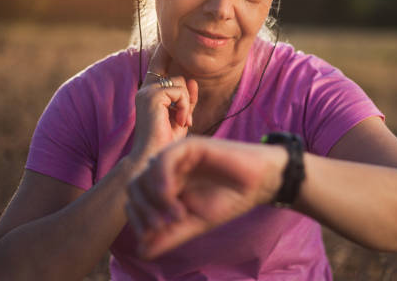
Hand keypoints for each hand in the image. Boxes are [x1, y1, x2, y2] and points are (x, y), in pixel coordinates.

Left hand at [125, 137, 286, 258]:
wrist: (260, 184)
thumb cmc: (231, 200)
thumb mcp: (196, 223)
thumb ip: (170, 235)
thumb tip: (141, 251)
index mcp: (167, 185)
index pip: (135, 198)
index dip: (136, 218)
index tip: (150, 237)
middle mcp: (168, 169)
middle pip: (135, 186)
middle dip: (142, 210)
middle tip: (161, 227)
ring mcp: (178, 156)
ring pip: (146, 172)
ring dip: (154, 199)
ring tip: (177, 216)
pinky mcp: (191, 146)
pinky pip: (164, 159)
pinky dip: (162, 180)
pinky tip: (173, 197)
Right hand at [130, 44, 198, 163]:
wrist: (156, 157)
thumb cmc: (167, 142)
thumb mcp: (181, 116)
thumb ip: (186, 99)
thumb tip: (192, 80)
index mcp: (149, 93)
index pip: (157, 66)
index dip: (163, 52)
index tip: (165, 38)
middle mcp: (145, 89)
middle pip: (178, 77)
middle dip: (188, 97)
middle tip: (186, 118)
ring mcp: (146, 91)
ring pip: (180, 83)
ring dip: (187, 103)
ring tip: (182, 122)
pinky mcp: (151, 96)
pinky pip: (180, 90)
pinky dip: (185, 106)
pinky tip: (181, 122)